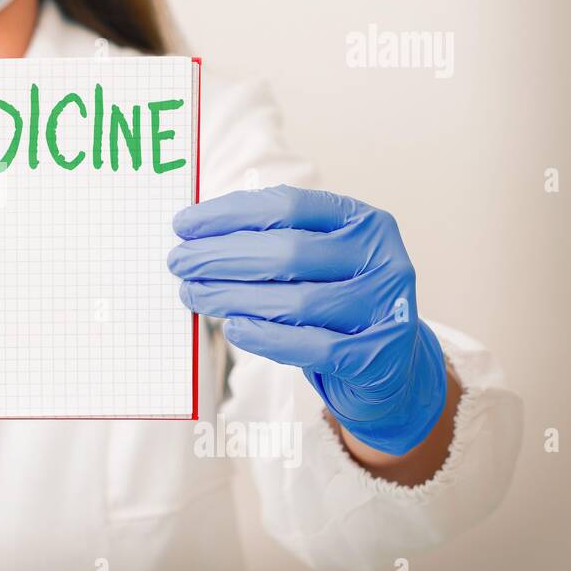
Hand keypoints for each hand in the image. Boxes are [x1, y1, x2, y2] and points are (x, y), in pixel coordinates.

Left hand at [167, 185, 446, 454]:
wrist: (391, 364)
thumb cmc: (335, 301)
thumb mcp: (315, 260)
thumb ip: (270, 241)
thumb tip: (196, 235)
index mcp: (361, 220)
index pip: (288, 205)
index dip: (229, 214)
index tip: (183, 224)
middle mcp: (380, 257)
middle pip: (287, 252)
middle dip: (221, 257)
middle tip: (179, 264)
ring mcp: (384, 306)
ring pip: (294, 301)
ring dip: (232, 298)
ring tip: (194, 295)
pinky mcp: (376, 355)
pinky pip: (309, 346)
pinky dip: (265, 337)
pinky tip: (233, 328)